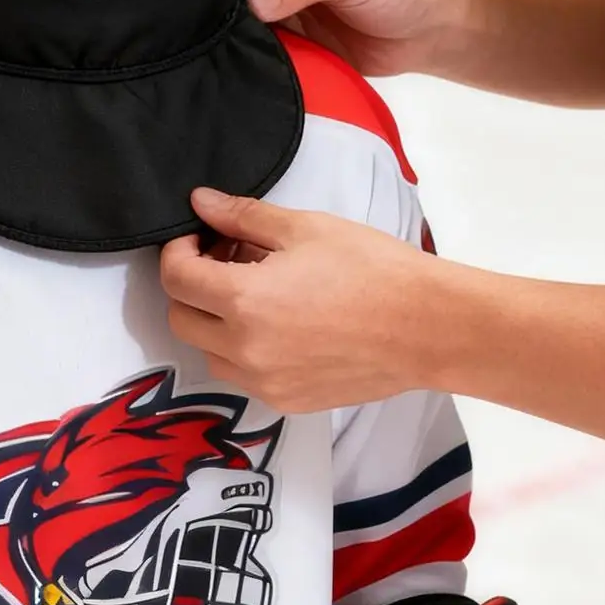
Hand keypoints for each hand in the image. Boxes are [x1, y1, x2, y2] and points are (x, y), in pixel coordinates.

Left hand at [162, 187, 441, 411]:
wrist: (428, 326)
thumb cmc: (372, 269)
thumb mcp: (304, 228)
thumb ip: (242, 217)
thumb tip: (201, 202)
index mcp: (245, 301)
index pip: (176, 278)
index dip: (178, 250)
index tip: (199, 235)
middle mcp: (245, 350)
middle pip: (181, 318)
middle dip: (191, 285)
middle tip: (225, 258)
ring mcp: (265, 383)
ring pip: (209, 351)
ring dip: (215, 320)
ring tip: (256, 290)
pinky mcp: (288, 402)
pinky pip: (244, 376)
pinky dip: (245, 349)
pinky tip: (280, 322)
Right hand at [246, 0, 458, 77]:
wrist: (428, 29)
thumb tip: (253, 2)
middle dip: (226, 3)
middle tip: (215, 28)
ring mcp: (278, 1)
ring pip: (240, 16)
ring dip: (238, 33)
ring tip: (227, 49)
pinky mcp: (287, 36)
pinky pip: (258, 45)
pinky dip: (253, 55)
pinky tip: (243, 64)